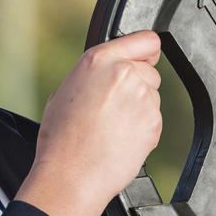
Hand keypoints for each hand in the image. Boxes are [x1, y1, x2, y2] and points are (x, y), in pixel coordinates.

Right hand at [16, 30, 162, 215]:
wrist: (70, 176)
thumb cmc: (61, 141)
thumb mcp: (64, 92)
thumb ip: (94, 76)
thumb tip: (107, 75)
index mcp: (99, 60)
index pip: (145, 39)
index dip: (146, 51)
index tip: (146, 58)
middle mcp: (123, 74)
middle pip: (149, 71)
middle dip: (137, 86)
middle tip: (112, 109)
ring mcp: (142, 98)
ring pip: (152, 97)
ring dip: (139, 109)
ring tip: (112, 128)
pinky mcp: (153, 122)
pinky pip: (154, 120)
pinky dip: (142, 129)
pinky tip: (120, 139)